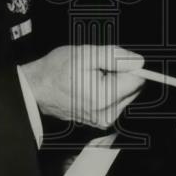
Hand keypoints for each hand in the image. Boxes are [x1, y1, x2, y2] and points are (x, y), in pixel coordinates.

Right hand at [22, 44, 143, 127]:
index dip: (128, 65)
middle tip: (99, 67)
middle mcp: (108, 114)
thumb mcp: (86, 54)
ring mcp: (104, 120)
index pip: (138, 80)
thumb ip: (116, 57)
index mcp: (106, 98)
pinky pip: (116, 101)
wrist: (37, 88)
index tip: (113, 60)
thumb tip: (139, 61)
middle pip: (134, 88)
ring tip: (94, 75)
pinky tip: (92, 84)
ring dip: (116, 81)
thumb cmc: (57, 70)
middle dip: (122, 73)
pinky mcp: (101, 121)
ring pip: (126, 94)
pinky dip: (110, 90)